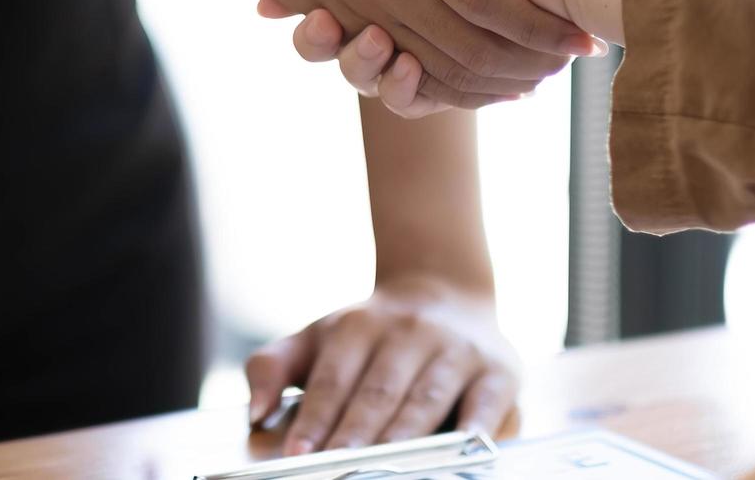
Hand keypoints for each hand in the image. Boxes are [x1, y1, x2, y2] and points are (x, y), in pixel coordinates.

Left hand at [246, 276, 522, 454]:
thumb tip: (255, 411)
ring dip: (404, 438)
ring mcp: (456, 350)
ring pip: (426, 400)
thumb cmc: (371, 334)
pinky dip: (476, 426)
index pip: (333, 380)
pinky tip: (462, 449)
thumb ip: (273, 367)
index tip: (297, 455)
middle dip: (357, 437)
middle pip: (378, 393)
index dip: (315, 419)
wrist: (445, 292)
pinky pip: (486, 402)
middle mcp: (409, 333)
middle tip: (336, 468)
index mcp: (359, 327)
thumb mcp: (317, 337)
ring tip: (385, 469)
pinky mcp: (499, 370)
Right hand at [261, 0, 651, 112]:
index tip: (269, 1)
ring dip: (358, 67)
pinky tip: (398, 65)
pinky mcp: (468, 70)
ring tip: (366, 43)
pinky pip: (420, 98)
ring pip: (373, 74)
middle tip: (312, 22)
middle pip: (342, 37)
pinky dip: (404, 91)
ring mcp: (441, 36)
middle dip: (317, 41)